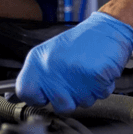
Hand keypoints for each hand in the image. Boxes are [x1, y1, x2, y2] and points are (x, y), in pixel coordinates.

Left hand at [16, 11, 132, 112]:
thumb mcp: (51, 53)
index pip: (25, 92)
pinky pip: (100, 95)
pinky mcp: (95, 77)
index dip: (38, 97)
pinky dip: (103, 86)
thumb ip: (40, 75)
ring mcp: (73, 73)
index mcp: (37, 60)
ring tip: (88, 71)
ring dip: (88, 92)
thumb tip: (28, 95)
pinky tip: (98, 70)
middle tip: (75, 79)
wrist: (107, 28)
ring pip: (82, 103)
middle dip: (71, 98)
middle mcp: (52, 67)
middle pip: (59, 106)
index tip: (45, 94)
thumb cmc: (81, 41)